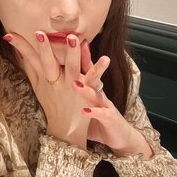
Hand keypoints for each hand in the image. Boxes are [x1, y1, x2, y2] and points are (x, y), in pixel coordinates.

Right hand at [3, 31, 89, 148]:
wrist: (66, 130)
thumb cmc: (52, 105)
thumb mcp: (38, 87)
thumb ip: (30, 68)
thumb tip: (20, 51)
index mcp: (44, 78)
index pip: (30, 59)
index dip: (21, 47)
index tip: (9, 34)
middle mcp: (56, 81)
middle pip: (48, 63)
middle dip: (44, 49)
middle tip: (40, 33)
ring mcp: (71, 86)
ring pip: (71, 67)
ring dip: (72, 53)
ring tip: (74, 39)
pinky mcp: (86, 92)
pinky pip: (93, 78)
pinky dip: (99, 68)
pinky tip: (105, 58)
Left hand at [74, 43, 152, 159]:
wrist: (121, 136)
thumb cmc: (99, 119)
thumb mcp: (86, 103)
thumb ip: (75, 92)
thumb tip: (56, 81)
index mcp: (92, 89)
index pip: (85, 68)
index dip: (79, 54)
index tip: (69, 39)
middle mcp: (99, 93)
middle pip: (92, 74)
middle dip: (85, 61)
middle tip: (74, 49)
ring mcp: (105, 105)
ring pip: (96, 93)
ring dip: (86, 89)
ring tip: (75, 84)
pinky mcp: (110, 118)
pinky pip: (101, 114)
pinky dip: (93, 112)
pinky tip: (85, 111)